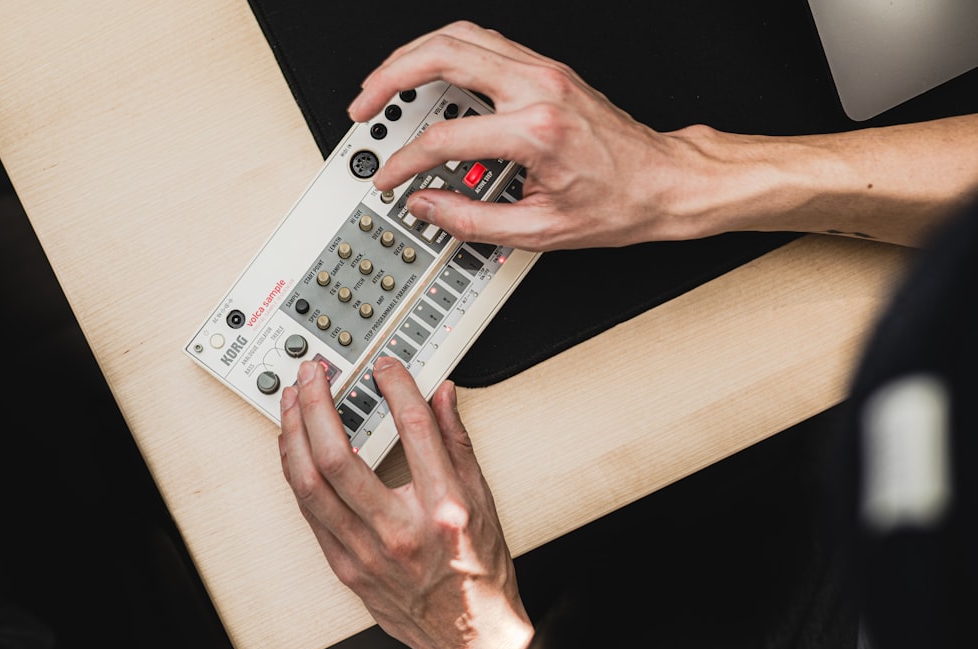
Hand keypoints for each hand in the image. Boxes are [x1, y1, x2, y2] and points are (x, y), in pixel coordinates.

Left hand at [278, 357, 533, 648]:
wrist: (469, 637)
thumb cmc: (478, 572)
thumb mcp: (483, 499)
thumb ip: (457, 441)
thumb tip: (442, 395)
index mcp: (443, 509)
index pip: (412, 430)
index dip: (395, 387)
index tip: (384, 366)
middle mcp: (399, 532)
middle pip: (339, 456)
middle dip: (318, 405)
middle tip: (315, 374)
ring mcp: (365, 553)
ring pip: (310, 485)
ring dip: (295, 434)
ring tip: (294, 400)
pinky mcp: (345, 567)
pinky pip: (308, 511)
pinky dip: (296, 471)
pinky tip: (295, 446)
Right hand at [349, 22, 977, 248]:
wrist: (667, 182)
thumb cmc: (620, 204)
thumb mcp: (542, 230)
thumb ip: (473, 220)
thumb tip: (428, 207)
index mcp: (535, 131)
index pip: (446, 139)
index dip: (406, 163)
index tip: (391, 179)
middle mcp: (538, 89)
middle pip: (442, 54)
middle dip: (390, 78)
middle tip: (364, 104)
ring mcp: (544, 71)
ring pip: (461, 36)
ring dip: (414, 56)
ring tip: (386, 85)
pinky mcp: (548, 69)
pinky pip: (484, 43)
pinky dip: (447, 53)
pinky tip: (431, 76)